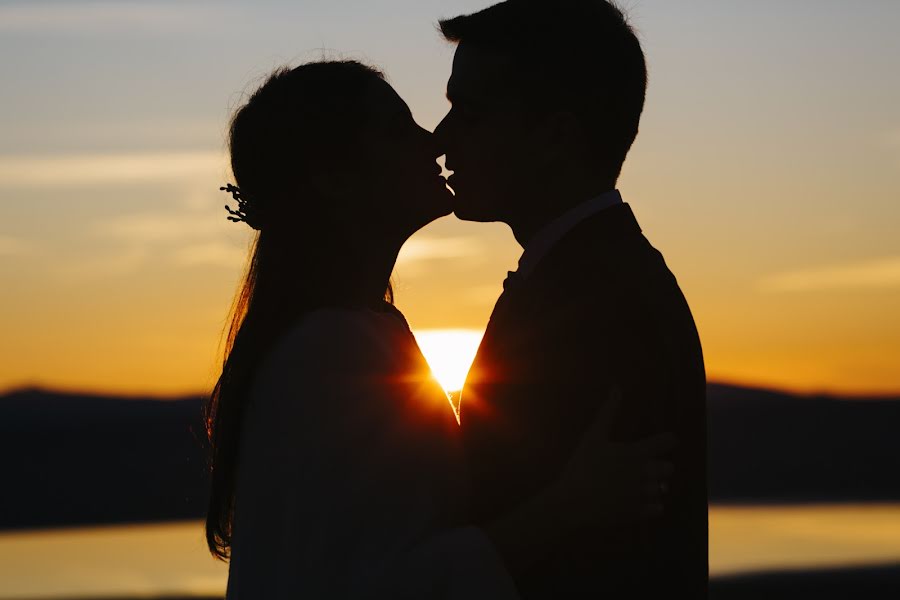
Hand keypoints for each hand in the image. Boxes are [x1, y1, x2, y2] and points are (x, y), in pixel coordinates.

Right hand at [554, 386, 676, 529]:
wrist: (572, 502)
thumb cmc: (582, 465)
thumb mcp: (593, 435)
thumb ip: (608, 411)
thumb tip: (617, 386)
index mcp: (636, 453)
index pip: (667, 442)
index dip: (667, 441)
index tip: (663, 442)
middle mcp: (645, 474)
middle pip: (669, 468)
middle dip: (659, 466)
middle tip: (642, 466)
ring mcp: (643, 495)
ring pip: (663, 488)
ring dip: (654, 485)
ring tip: (637, 484)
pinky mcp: (639, 513)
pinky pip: (658, 508)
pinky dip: (651, 505)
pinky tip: (635, 499)